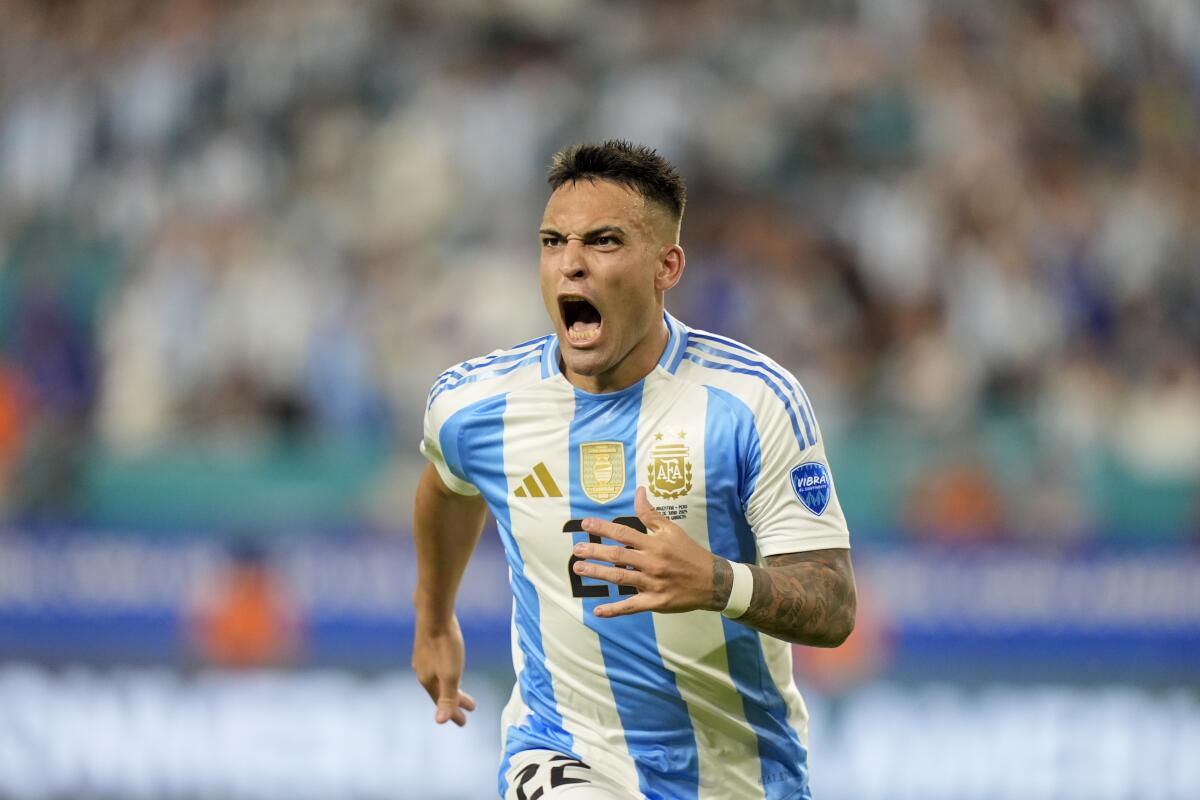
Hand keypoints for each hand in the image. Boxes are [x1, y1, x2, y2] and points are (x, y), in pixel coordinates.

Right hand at [411, 615, 476, 725]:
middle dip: (454, 702)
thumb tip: (440, 722)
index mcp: (427, 680)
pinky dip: (444, 673)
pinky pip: (436, 665)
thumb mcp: (451, 674)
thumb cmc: (445, 645)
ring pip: (438, 678)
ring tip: (460, 690)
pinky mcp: (426, 643)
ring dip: (450, 687)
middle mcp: (422, 670)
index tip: (465, 722)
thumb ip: (447, 697)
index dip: (453, 714)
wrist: (434, 612)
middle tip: (470, 708)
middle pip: (439, 691)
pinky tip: (446, 666)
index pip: (441, 703)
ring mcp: (422, 657)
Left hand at [572, 486, 722, 617]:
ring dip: (597, 574)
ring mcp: (652, 583)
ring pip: (620, 578)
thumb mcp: (672, 529)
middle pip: (617, 556)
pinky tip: (598, 610)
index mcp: (654, 544)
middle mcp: (651, 563)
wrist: (711, 580)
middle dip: (594, 552)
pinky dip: (614, 610)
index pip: (624, 533)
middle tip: (576, 550)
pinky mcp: (655, 602)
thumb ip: (651, 513)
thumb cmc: (689, 552)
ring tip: (579, 569)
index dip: (603, 528)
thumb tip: (639, 491)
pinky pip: (631, 606)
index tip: (585, 524)